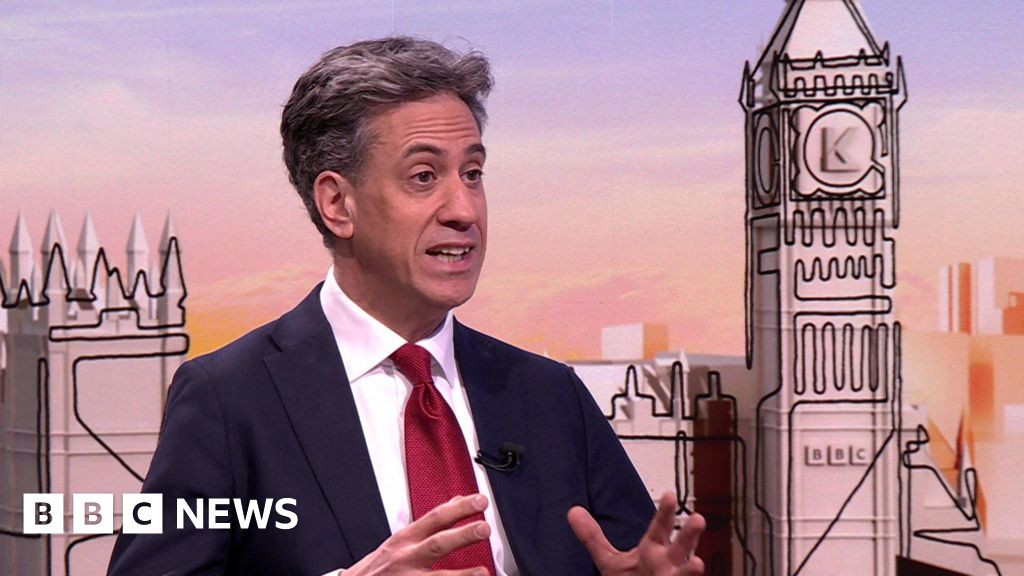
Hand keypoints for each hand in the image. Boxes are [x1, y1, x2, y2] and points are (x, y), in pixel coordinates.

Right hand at [344, 494, 492, 575]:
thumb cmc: (381, 566)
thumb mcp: (402, 539)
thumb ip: (430, 524)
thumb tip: (457, 501)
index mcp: (407, 539)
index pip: (436, 518)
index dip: (459, 508)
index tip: (481, 501)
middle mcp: (407, 557)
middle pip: (437, 544)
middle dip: (462, 535)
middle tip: (484, 529)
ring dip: (462, 575)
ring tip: (483, 572)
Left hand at [568, 492, 705, 575]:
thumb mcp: (609, 559)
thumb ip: (593, 537)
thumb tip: (573, 511)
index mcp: (653, 549)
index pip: (659, 527)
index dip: (665, 512)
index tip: (670, 495)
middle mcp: (667, 564)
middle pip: (680, 547)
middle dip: (689, 534)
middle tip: (698, 519)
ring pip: (686, 573)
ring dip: (692, 569)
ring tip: (698, 564)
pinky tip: (694, 572)